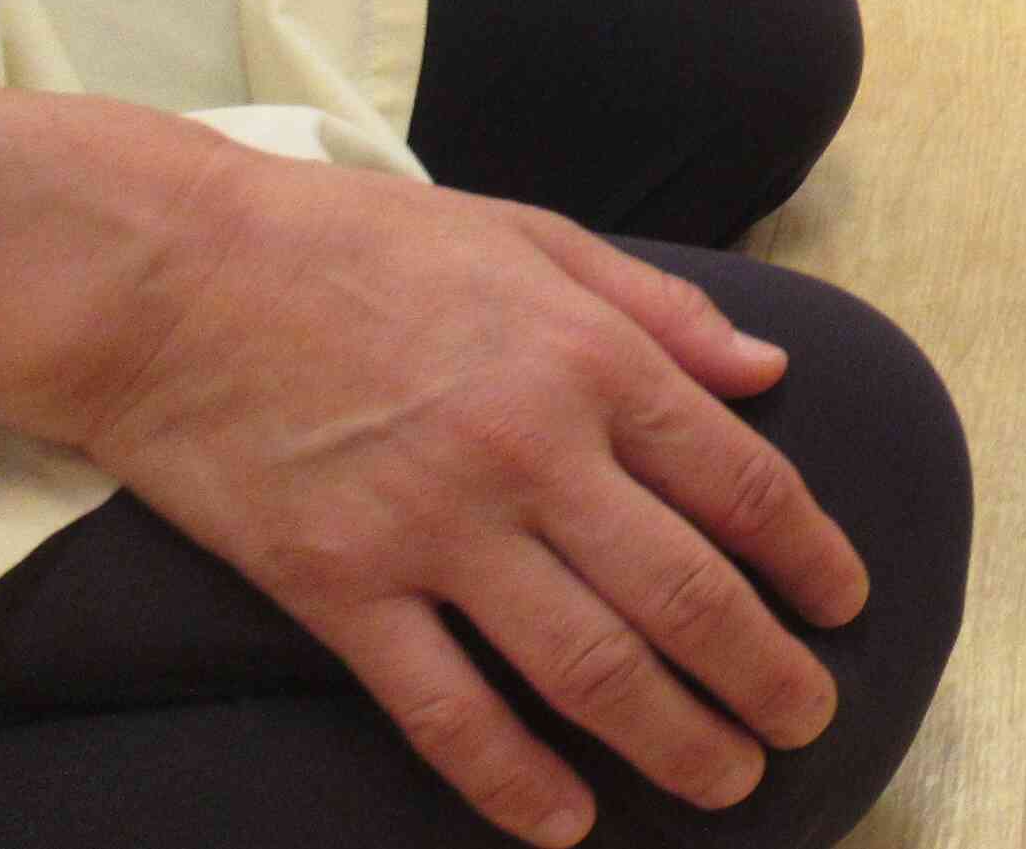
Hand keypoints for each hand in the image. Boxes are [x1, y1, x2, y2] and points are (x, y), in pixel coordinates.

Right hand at [80, 149, 867, 847]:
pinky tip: (565, 823)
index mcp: (593, 359)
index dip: (809, 555)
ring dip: (672, 738)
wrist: (178, 276)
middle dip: (764, 670)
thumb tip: (771, 370)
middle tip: (811, 720)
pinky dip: (511, 778)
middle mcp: (533, 451)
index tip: (847, 604)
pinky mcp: (339, 589)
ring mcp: (435, 527)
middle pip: (685, 591)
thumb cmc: (363, 245)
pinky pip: (444, 707)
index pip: (740, 481)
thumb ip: (664, 311)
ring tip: (730, 779)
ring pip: (586, 666)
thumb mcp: (537, 235)